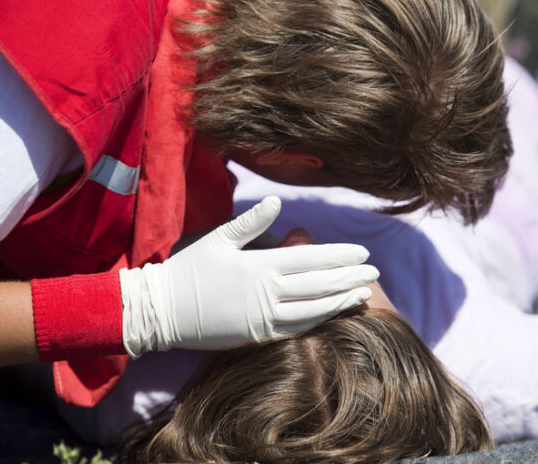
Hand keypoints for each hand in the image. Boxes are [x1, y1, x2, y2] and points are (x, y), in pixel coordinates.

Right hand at [120, 196, 378, 356]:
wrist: (161, 311)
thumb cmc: (189, 270)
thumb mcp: (219, 239)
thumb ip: (251, 222)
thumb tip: (277, 200)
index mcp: (261, 265)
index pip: (312, 259)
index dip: (340, 256)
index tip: (364, 251)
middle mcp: (268, 293)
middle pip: (320, 284)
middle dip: (350, 277)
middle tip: (375, 271)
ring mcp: (264, 318)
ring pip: (314, 310)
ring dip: (341, 301)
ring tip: (364, 294)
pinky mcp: (257, 336)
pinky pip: (296, 329)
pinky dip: (319, 321)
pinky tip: (333, 313)